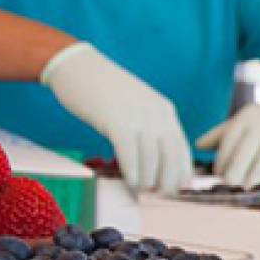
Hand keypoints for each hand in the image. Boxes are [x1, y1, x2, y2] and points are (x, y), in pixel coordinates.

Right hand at [42, 43, 191, 192]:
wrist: (77, 65)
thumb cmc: (105, 91)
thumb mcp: (138, 106)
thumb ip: (149, 128)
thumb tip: (155, 161)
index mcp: (164, 110)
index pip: (182, 147)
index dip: (182, 171)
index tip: (180, 188)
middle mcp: (156, 113)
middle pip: (171, 155)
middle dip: (169, 179)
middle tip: (161, 194)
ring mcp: (137, 115)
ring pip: (151, 157)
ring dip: (149, 179)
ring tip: (143, 189)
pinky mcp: (115, 119)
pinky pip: (129, 151)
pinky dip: (133, 170)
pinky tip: (132, 182)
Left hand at [197, 93, 259, 186]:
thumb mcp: (243, 122)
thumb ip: (220, 135)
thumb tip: (198, 145)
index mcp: (246, 119)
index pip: (231, 139)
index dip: (224, 157)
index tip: (218, 174)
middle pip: (248, 147)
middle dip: (238, 166)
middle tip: (230, 183)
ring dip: (258, 172)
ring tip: (248, 186)